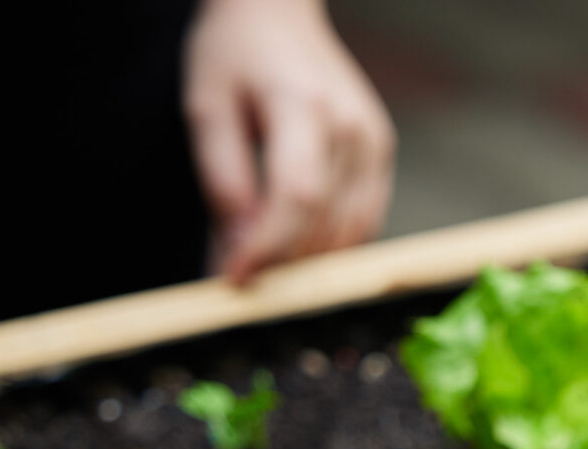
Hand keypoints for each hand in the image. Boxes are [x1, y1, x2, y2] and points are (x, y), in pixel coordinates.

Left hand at [185, 0, 393, 284]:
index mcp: (303, 104)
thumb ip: (223, 182)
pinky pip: (365, 221)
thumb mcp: (206, 110)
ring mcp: (374, 140)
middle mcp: (351, 125)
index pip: (298, 196)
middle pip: (326, 222)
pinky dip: (332, 246)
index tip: (235, 280)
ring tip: (268, 270)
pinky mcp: (381, 153)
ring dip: (309, 265)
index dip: (269, 248)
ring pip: (351, 232)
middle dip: (283, 266)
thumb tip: (238, 255)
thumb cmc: (233, 55)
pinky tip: (298, 248)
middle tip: (242, 282)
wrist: (276, 14)